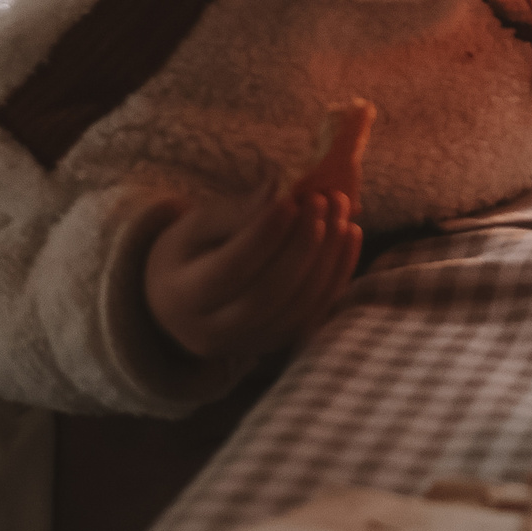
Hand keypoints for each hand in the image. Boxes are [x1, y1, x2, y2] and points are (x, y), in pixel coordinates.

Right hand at [143, 189, 360, 362]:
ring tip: (341, 214)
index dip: (264, 235)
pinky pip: (315, 314)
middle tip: (324, 201)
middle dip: (303, 245)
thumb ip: (234, 210)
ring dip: (328, 258)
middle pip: (267, 295)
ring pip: (297, 309)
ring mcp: (248, 344)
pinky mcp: (278, 344)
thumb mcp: (194, 226)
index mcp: (182, 296)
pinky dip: (338, 275)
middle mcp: (212, 332)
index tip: (290, 199)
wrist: (182, 301)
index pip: (229, 270)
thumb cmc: (189, 253)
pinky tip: (350, 235)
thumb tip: (278, 186)